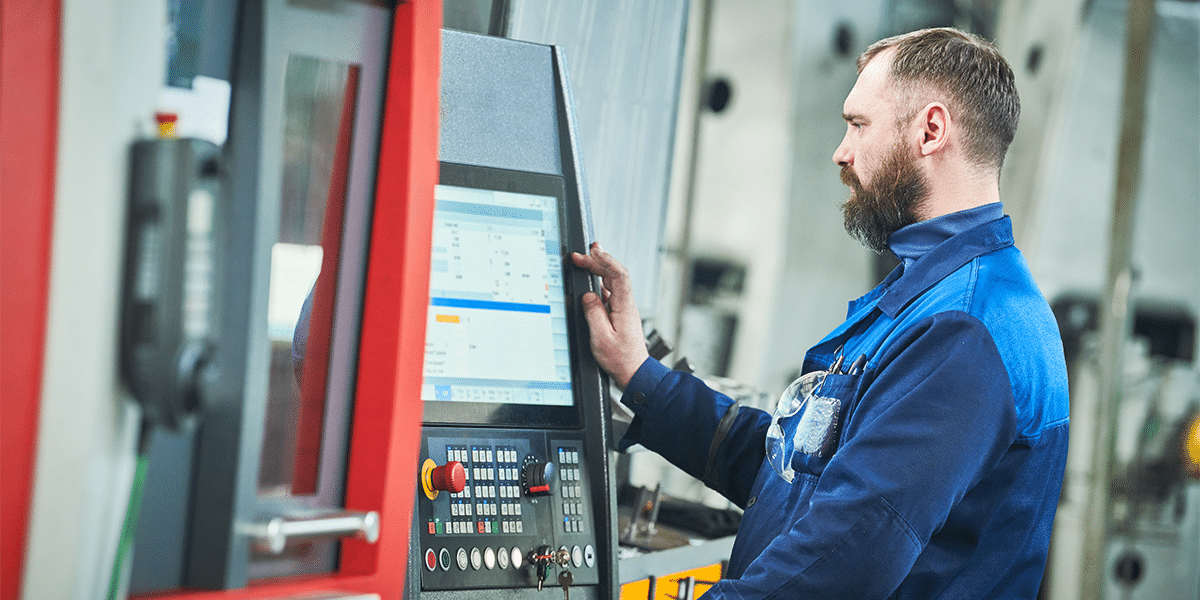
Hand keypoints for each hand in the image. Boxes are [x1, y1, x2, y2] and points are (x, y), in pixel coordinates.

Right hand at [570, 242, 648, 388]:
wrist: (633, 372)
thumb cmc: (621, 359)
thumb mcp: (601, 338)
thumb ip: (594, 314)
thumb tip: (588, 296)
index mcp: (624, 307)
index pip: (619, 274)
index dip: (605, 260)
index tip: (591, 253)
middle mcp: (626, 305)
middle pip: (614, 274)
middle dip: (598, 261)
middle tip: (580, 255)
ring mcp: (623, 309)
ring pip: (612, 282)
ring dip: (599, 270)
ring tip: (585, 260)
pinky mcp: (619, 314)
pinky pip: (609, 293)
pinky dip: (599, 283)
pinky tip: (590, 282)